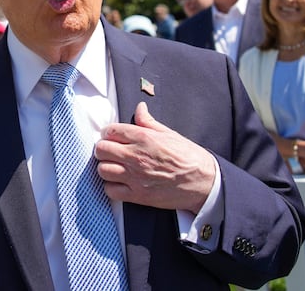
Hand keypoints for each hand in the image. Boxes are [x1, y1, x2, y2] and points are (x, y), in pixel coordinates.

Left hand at [95, 102, 215, 213]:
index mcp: (144, 138)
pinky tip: (119, 183)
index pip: (111, 130)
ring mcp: (135, 177)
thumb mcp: (169, 133)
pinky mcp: (137, 195)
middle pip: (102, 149)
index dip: (109, 132)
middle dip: (103, 148)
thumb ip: (148, 122)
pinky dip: (111, 187)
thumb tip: (139, 108)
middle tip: (110, 150)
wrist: (203, 182)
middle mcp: (136, 157)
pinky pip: (110, 191)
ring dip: (106, 167)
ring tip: (114, 166)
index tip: (111, 136)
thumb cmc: (189, 157)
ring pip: (102, 170)